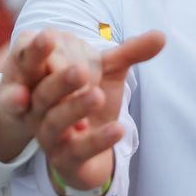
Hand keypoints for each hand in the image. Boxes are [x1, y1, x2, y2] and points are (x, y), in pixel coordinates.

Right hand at [0, 26, 164, 189]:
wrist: (89, 152)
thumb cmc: (91, 103)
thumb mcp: (109, 75)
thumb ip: (128, 53)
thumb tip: (161, 35)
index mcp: (43, 83)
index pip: (33, 65)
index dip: (38, 52)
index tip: (48, 34)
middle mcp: (40, 110)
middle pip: (44, 94)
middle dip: (60, 81)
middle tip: (80, 69)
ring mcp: (49, 136)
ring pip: (57, 122)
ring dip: (76, 108)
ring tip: (98, 96)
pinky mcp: (65, 160)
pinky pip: (78, 151)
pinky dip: (97, 140)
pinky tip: (118, 128)